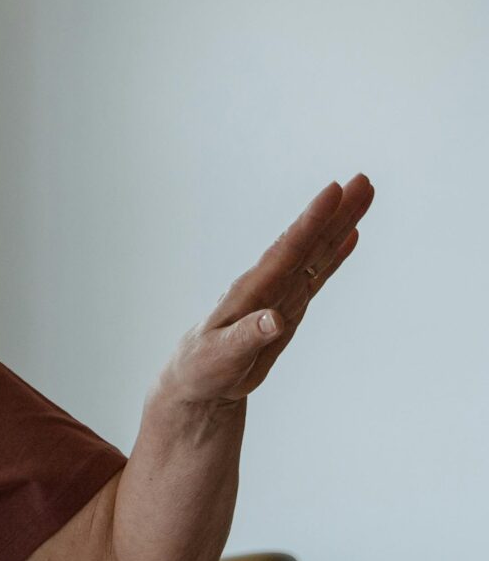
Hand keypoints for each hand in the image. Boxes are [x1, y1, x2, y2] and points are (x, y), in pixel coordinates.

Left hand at [160, 174, 372, 410]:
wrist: (198, 381)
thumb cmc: (202, 368)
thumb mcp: (221, 356)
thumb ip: (248, 337)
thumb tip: (276, 320)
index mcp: (251, 290)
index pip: (285, 249)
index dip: (310, 221)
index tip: (333, 191)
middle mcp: (268, 284)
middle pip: (307, 242)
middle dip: (335, 212)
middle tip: (363, 180)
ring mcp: (281, 293)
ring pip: (316, 252)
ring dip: (340, 225)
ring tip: (363, 195)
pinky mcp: (290, 306)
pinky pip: (317, 274)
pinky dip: (335, 255)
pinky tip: (351, 235)